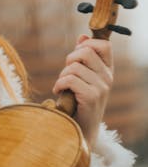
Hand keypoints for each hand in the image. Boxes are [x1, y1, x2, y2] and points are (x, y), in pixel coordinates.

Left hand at [52, 34, 112, 148]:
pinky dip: (59, 84)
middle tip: (66, 73)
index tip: (76, 54)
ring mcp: (101, 88)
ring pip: (74, 66)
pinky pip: (70, 80)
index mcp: (107, 70)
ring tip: (62, 86)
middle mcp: (108, 78)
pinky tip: (59, 92)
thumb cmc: (78, 102)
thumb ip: (83, 58)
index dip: (87, 44)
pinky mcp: (91, 98)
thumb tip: (83, 36)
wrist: (80, 130)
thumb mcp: (82, 77)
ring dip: (62, 75)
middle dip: (70, 59)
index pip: (104, 45)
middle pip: (86, 51)